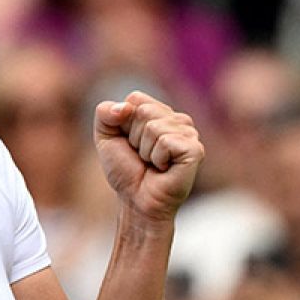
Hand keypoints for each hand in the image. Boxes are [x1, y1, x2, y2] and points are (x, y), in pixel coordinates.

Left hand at [93, 91, 203, 222]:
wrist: (136, 201)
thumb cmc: (125, 170)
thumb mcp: (105, 137)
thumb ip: (104, 113)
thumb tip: (125, 107)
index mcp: (159, 112)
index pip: (135, 99)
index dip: (124, 123)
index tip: (129, 142)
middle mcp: (177, 119)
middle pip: (144, 111)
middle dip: (134, 137)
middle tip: (142, 156)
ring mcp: (189, 133)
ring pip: (154, 127)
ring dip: (145, 151)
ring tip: (153, 163)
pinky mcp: (195, 149)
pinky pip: (165, 141)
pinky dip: (157, 158)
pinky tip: (164, 169)